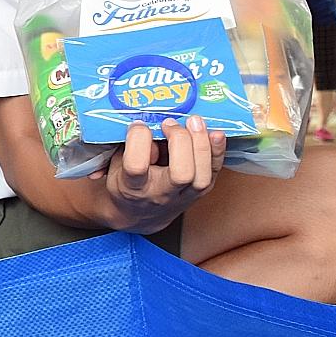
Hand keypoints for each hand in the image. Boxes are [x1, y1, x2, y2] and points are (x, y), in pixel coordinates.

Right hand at [90, 118, 226, 232]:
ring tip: (194, 122)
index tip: (138, 125)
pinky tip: (215, 133)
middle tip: (170, 123)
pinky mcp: (201, 192)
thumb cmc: (126, 182)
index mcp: (132, 187)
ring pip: (202, 176)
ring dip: (202, 144)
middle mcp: (160, 194)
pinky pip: (215, 172)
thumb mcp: (117, 165)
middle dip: (181, 141)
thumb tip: (150, 122)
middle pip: (181, 174)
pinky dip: (218, 150)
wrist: (141, 214)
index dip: (138, 139)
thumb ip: (130, 146)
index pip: (136, 166)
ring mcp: (184, 196)